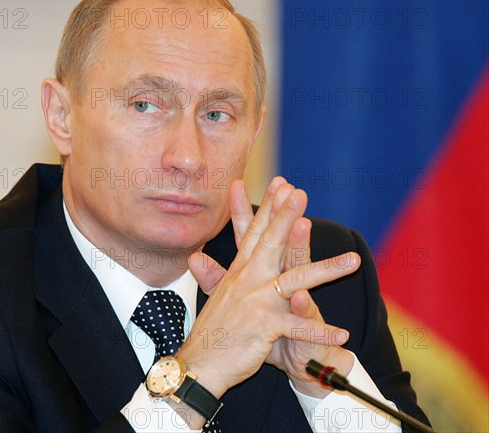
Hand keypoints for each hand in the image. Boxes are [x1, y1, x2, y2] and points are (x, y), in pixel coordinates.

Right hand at [179, 177, 358, 400]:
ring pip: (296, 280)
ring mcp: (256, 302)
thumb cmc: (212, 333)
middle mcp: (247, 281)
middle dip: (287, 216)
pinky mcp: (264, 327)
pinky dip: (320, 332)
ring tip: (353, 261)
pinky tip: (343, 333)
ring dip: (327, 270)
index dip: (269, 208)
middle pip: (271, 242)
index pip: (255, 233)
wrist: (200, 365)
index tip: (281, 185)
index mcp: (240, 273)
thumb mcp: (215, 298)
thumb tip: (195, 258)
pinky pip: (298, 328)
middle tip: (300, 193)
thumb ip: (212, 275)